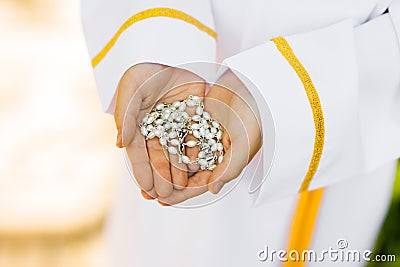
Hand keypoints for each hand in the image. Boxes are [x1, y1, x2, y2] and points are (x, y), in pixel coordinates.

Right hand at [115, 63, 205, 198]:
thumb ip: (125, 117)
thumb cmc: (146, 70)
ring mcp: (175, 125)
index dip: (141, 171)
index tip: (144, 188)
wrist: (173, 53)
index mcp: (139, 124)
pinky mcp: (193, 119)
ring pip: (176, 153)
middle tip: (162, 196)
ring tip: (179, 190)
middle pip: (157, 157)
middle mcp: (157, 128)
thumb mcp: (131, 89)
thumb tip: (119, 146)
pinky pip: (193, 141)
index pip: (139, 152)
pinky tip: (196, 171)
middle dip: (159, 177)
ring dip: (176, 172)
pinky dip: (194, 156)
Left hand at [158, 70, 261, 204]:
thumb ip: (229, 168)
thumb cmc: (252, 117)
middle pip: (186, 174)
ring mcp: (202, 138)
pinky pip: (176, 136)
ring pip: (178, 156)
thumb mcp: (244, 145)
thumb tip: (213, 190)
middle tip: (147, 192)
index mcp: (224, 163)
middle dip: (166, 184)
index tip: (163, 201)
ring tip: (144, 175)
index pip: (201, 184)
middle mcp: (211, 153)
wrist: (250, 86)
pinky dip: (164, 144)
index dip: (182, 195)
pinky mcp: (194, 122)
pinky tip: (148, 149)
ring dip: (162, 166)